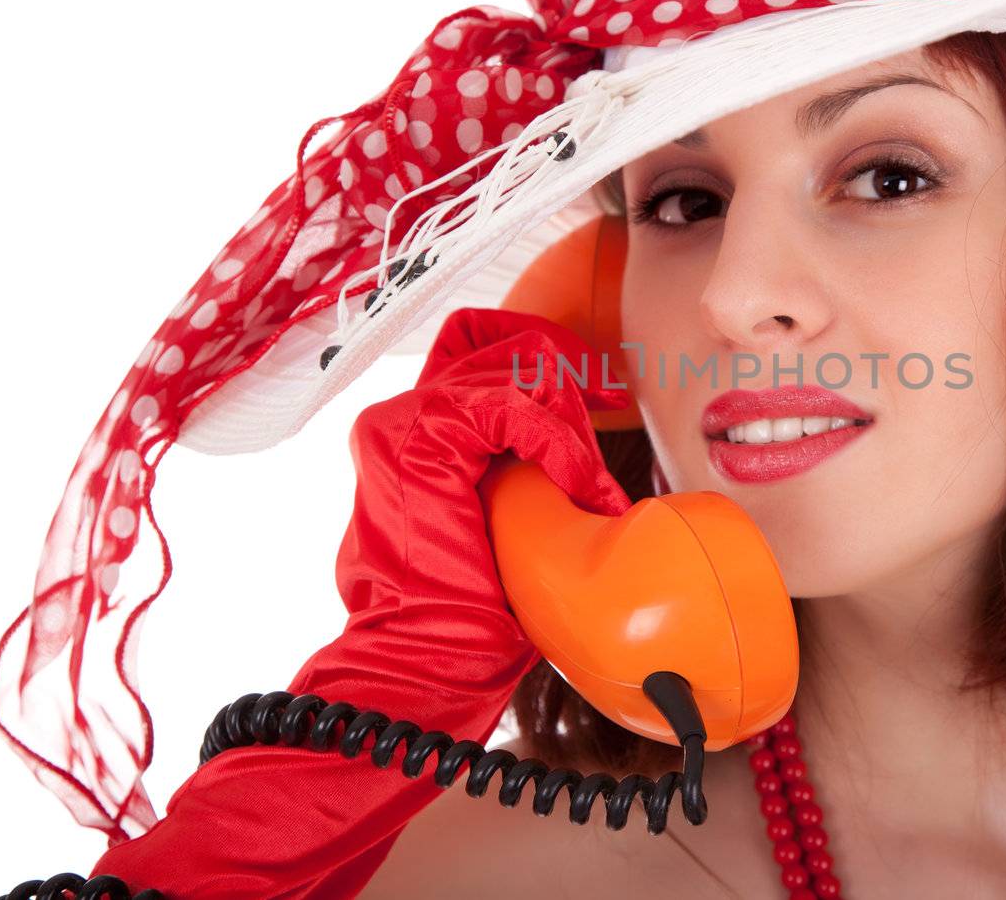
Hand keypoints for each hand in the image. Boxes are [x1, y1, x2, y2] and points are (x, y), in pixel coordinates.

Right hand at [87, 307, 631, 898]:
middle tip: (603, 427)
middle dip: (563, 381)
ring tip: (585, 481)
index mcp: (419, 435)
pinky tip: (575, 479)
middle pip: (497, 346)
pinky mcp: (419, 438)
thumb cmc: (468, 611)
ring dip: (565, 423)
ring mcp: (405, 424)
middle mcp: (403, 419)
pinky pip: (507, 406)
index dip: (543, 354)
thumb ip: (526, 476)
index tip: (603, 389)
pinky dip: (554, 438)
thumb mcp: (510, 522)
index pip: (480, 346)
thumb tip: (585, 474)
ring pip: (508, 370)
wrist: (427, 659)